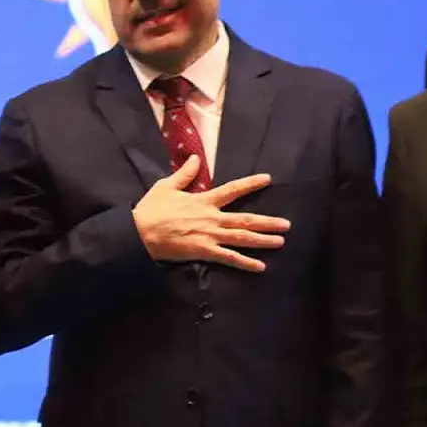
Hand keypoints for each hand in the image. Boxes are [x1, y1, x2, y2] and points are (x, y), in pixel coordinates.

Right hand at [132, 155, 289, 271]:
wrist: (140, 232)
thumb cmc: (152, 210)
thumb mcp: (166, 186)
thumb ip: (184, 174)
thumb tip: (196, 159)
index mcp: (203, 200)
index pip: (232, 190)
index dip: (251, 184)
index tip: (267, 180)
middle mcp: (212, 218)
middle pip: (245, 219)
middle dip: (267, 222)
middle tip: (286, 225)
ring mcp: (210, 236)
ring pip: (242, 238)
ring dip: (263, 240)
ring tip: (280, 242)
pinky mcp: (204, 251)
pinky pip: (229, 258)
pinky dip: (245, 263)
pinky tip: (260, 267)